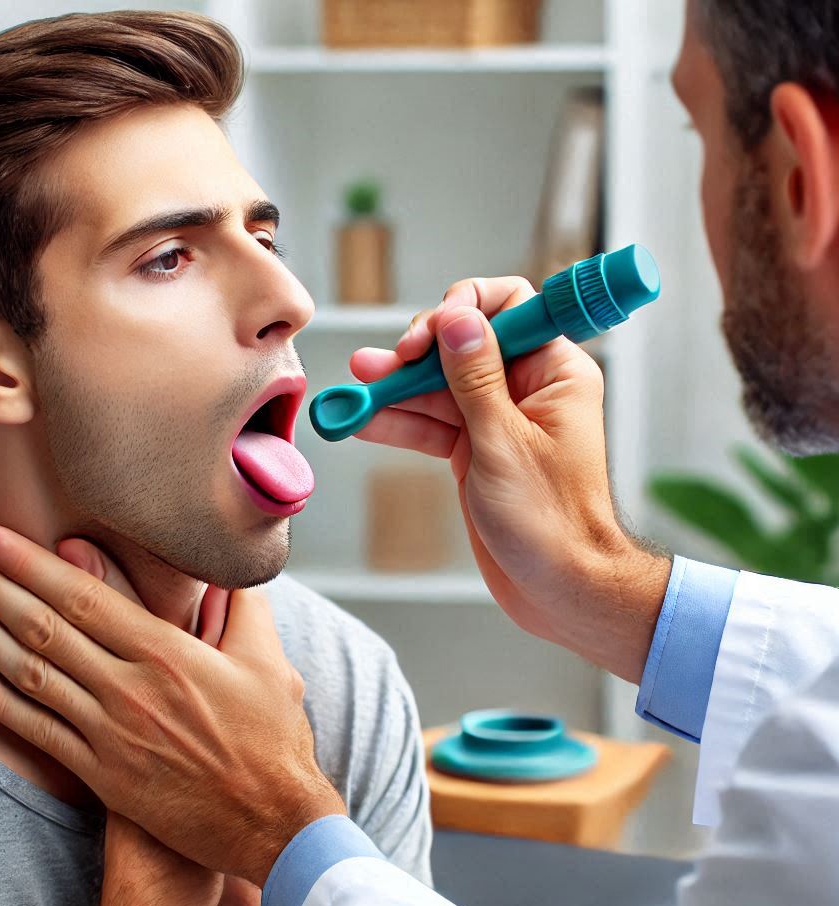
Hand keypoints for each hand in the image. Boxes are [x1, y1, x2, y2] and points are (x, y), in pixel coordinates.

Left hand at [0, 526, 345, 886]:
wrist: (273, 824)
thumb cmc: (273, 739)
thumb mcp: (268, 661)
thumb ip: (240, 606)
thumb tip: (224, 566)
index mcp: (168, 653)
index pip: (85, 597)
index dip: (32, 564)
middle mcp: (130, 689)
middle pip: (45, 628)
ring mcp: (111, 734)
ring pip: (32, 675)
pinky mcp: (104, 776)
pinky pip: (41, 734)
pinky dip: (1, 705)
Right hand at [350, 277, 669, 680]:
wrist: (560, 587)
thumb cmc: (552, 522)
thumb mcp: (504, 442)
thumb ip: (474, 378)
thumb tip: (457, 318)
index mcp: (554, 372)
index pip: (510, 307)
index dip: (466, 309)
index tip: (431, 331)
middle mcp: (526, 388)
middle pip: (463, 345)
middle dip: (418, 352)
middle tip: (383, 366)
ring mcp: (497, 420)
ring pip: (439, 386)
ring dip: (397, 387)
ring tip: (356, 388)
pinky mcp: (475, 451)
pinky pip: (431, 425)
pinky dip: (399, 423)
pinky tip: (364, 420)